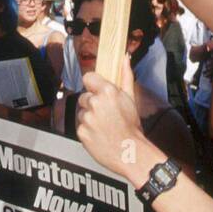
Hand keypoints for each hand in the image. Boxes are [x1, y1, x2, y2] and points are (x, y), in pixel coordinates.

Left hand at [76, 57, 147, 180]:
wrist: (130, 152)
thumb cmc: (132, 127)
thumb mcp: (131, 99)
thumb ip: (125, 76)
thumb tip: (124, 58)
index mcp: (107, 92)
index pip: (88, 77)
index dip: (93, 84)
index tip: (97, 90)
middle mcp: (95, 104)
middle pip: (84, 96)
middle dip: (93, 103)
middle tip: (106, 113)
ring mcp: (87, 118)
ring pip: (82, 112)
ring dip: (90, 117)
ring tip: (104, 125)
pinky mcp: (81, 132)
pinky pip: (80, 126)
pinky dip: (87, 130)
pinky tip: (99, 133)